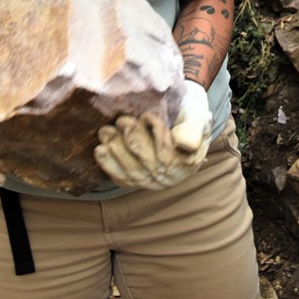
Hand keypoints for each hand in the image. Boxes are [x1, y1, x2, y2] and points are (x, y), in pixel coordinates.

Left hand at [94, 79, 212, 190]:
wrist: (182, 123)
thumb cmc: (189, 116)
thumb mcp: (198, 117)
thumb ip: (192, 130)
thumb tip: (181, 143)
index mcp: (189, 161)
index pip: (172, 151)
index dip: (157, 135)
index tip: (147, 116)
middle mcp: (171, 176)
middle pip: (150, 162)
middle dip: (133, 140)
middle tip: (121, 120)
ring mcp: (154, 181)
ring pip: (133, 171)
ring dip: (117, 151)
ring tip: (106, 132)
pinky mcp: (138, 182)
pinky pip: (122, 178)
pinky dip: (109, 165)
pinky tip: (100, 151)